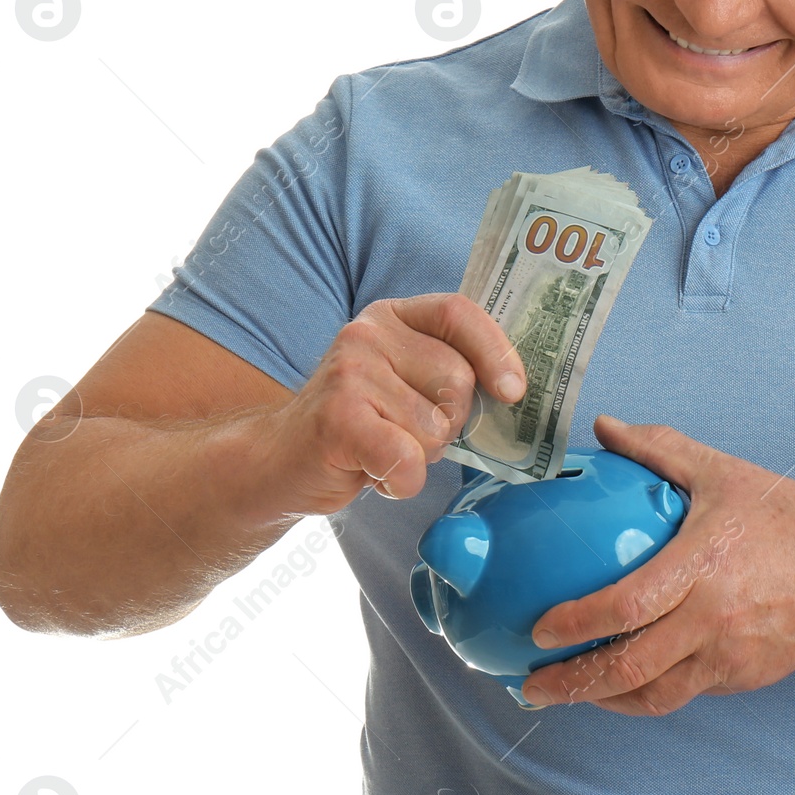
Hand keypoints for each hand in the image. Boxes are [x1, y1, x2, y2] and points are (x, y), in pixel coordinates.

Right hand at [259, 293, 525, 513]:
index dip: (496, 351)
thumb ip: (450, 373)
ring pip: (434, 429)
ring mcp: (348, 372)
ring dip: (419, 457)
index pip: (458, 313)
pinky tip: (374, 473)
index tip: (513, 391)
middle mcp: (367, 334)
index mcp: (392, 316)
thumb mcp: (404, 382)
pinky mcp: (337, 418)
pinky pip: (406, 458)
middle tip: (409, 434)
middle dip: (448, 424)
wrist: (279, 461)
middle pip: (457, 380)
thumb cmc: (361, 425)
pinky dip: (401, 481)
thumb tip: (515, 390)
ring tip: (381, 451)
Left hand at [520, 415, 794, 715]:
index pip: (627, 605)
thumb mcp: (722, 472)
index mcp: (702, 565)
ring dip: (601, 700)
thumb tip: (605, 426)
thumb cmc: (786, 517)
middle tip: (531, 684)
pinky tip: (616, 686)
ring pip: (653, 695)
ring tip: (563, 695)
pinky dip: (643, 695)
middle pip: (631, 666)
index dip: (576, 623)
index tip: (538, 629)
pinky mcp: (741, 678)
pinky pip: (682, 694)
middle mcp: (713, 618)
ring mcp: (728, 655)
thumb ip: (659, 448)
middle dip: (572, 682)